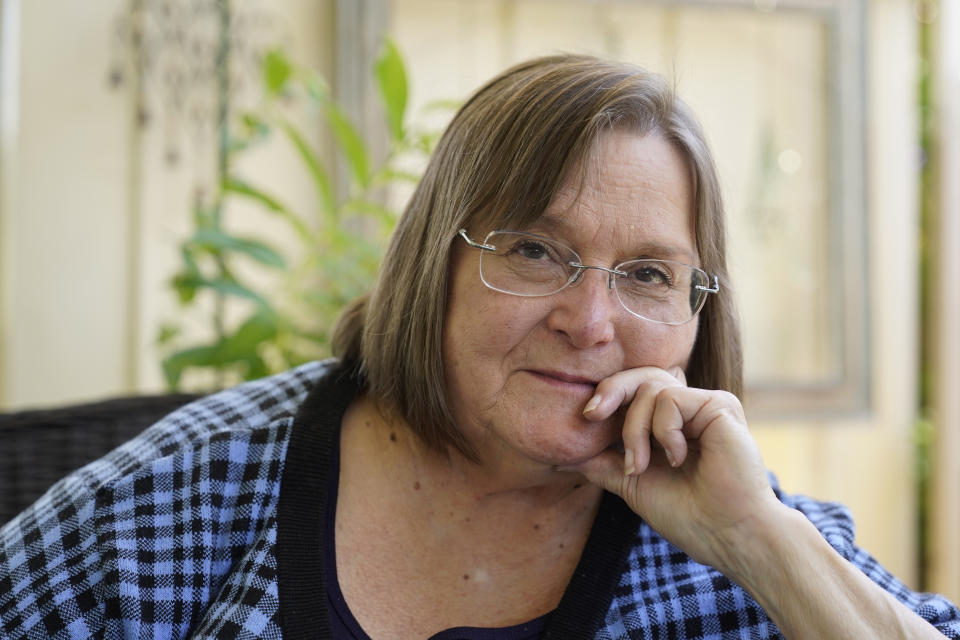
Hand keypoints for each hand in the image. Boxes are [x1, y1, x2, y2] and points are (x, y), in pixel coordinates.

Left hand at [568, 366, 785, 572]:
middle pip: (641, 376)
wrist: (725, 535)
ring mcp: (704, 405)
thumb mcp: (632, 484)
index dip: (606, 397)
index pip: (633, 392)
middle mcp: (689, 410)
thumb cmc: (688, 516)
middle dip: (610, 391)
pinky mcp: (719, 404)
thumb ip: (602, 463)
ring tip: (642, 466)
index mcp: (670, 425)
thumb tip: (560, 458)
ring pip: (650, 388)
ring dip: (635, 430)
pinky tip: (679, 459)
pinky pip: (670, 398)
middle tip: (591, 414)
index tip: (585, 418)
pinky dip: (663, 431)